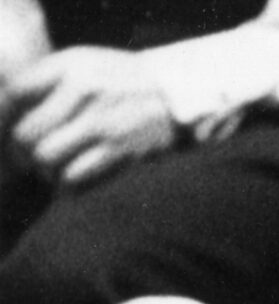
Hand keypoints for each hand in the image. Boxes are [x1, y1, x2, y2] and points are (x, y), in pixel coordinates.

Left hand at [4, 47, 174, 186]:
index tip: (12, 126)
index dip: (6, 115)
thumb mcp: (86, 63)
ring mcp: (104, 123)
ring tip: (49, 169)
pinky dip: (67, 183)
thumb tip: (9, 109)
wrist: (180, 95)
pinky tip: (72, 179)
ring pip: (46, 158)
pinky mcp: (121, 152)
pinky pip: (74, 177)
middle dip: (20, 150)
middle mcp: (85, 91)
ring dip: (43, 169)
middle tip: (27, 156)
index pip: (15, 94)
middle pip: (26, 133)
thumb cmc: (123, 81)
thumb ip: (48, 79)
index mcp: (72, 66)